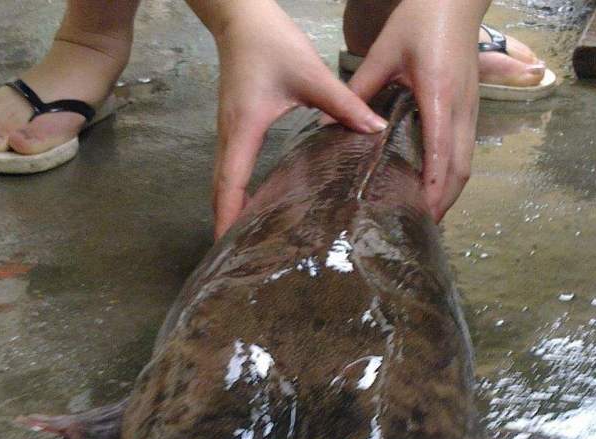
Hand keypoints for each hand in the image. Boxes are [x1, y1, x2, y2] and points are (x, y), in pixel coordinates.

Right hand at [196, 0, 387, 237]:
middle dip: (226, 224)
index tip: (228, 244)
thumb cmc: (270, 42)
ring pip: (223, 181)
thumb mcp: (311, 74)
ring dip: (230, 210)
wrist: (242, 18)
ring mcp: (229, 133)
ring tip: (245, 241)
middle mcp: (230, 136)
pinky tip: (255, 205)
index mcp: (244, 128)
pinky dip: (235, 192)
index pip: (230, 183)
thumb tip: (375, 130)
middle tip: (237, 256)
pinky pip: (231, 169)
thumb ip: (344, 104)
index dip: (228, 216)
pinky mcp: (235, 127)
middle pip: (220, 191)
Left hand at [347, 0, 486, 220]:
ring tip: (428, 214)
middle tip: (421, 226)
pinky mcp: (472, 106)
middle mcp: (460, 107)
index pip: (440, 152)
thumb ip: (360, 89)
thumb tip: (336, 122)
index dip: (433, 187)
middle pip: (460, 168)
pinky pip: (466, 149)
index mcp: (438, 94)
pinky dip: (453, 173)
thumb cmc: (420, 19)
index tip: (422, 213)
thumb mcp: (384, 52)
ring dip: (450, 191)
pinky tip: (436, 184)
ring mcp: (471, 108)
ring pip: (467, 162)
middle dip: (444, 201)